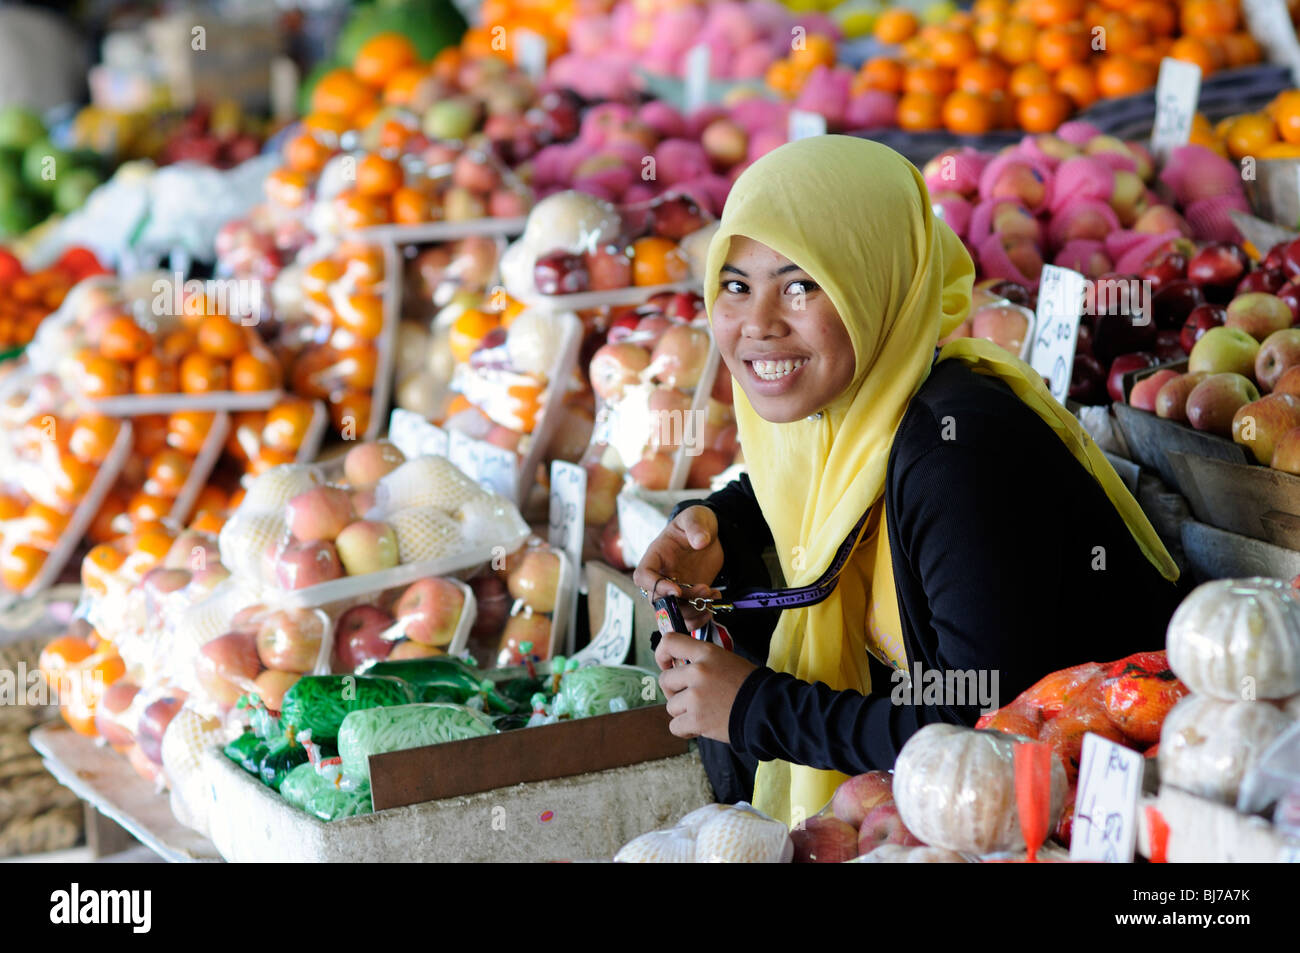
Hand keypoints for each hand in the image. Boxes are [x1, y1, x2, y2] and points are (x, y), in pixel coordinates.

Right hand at [633, 505, 723, 630]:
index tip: (676, 590)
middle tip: (705, 589)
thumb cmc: (696, 522)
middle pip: (659, 601)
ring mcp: (675, 589)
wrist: (711, 533)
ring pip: (674, 613)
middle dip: (682, 601)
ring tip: (713, 595)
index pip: (643, 577)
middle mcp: (662, 576)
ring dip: (694, 610)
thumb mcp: (695, 517)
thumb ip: (696, 527)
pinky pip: (688, 617)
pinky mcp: (689, 597)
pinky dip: (701, 617)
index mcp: (656, 556)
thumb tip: (701, 541)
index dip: (656, 587)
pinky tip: (715, 601)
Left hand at [656, 633, 755, 743]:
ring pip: (671, 706)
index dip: (662, 654)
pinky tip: (700, 726)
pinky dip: (685, 729)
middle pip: (665, 680)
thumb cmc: (749, 685)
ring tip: (704, 712)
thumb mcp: (726, 660)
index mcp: (706, 653)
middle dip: (674, 691)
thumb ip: (702, 662)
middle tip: (690, 698)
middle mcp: (698, 672)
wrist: (767, 709)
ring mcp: (696, 696)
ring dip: (683, 712)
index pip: (670, 642)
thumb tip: (678, 670)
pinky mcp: (697, 719)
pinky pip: (675, 726)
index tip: (667, 665)